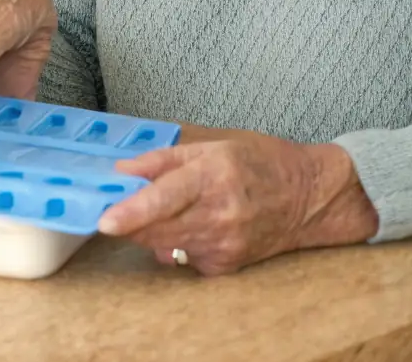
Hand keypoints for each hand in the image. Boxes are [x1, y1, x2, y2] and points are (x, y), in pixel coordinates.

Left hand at [97, 136, 378, 275]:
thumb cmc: (257, 162)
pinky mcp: (226, 266)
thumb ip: (162, 160)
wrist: (306, 197)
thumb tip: (122, 171)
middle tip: (111, 209)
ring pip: (166, 245)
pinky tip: (187, 225)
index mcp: (213, 176)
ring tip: (150, 212)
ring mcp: (224, 244)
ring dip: (147, 232)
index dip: (133, 211)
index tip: (105, 220)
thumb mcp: (211, 145)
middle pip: (158, 228)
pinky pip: (184, 258)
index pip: (165, 198)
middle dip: (128, 223)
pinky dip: (174, 243)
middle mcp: (219, 214)